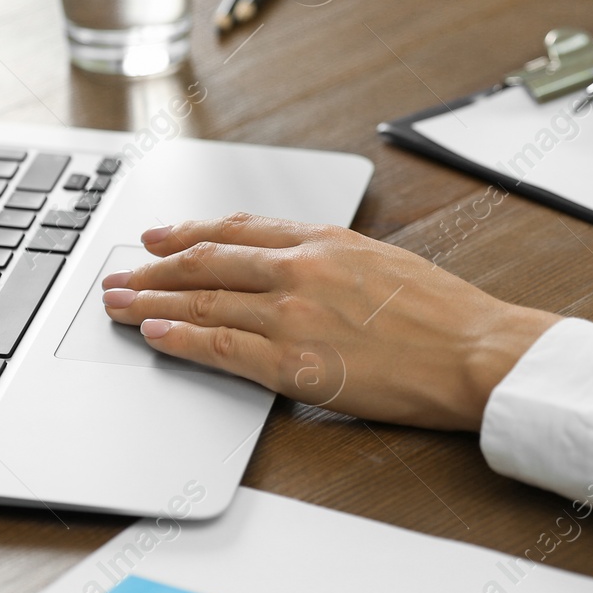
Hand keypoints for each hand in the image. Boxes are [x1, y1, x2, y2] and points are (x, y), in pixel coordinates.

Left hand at [100, 213, 559, 430]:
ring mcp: (293, 315)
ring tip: (118, 306)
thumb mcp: (386, 263)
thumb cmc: (445, 315)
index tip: (161, 236)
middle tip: (119, 273)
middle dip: (154, 268)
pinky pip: (219, 347)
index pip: (239, 229)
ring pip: (203, 303)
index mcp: (326, 240)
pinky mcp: (294, 363)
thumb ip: (334, 261)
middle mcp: (302, 268)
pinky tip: (154, 335)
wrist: (474, 352)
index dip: (191, 232)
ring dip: (151, 303)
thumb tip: (297, 268)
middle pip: (207, 262)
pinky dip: (179, 339)